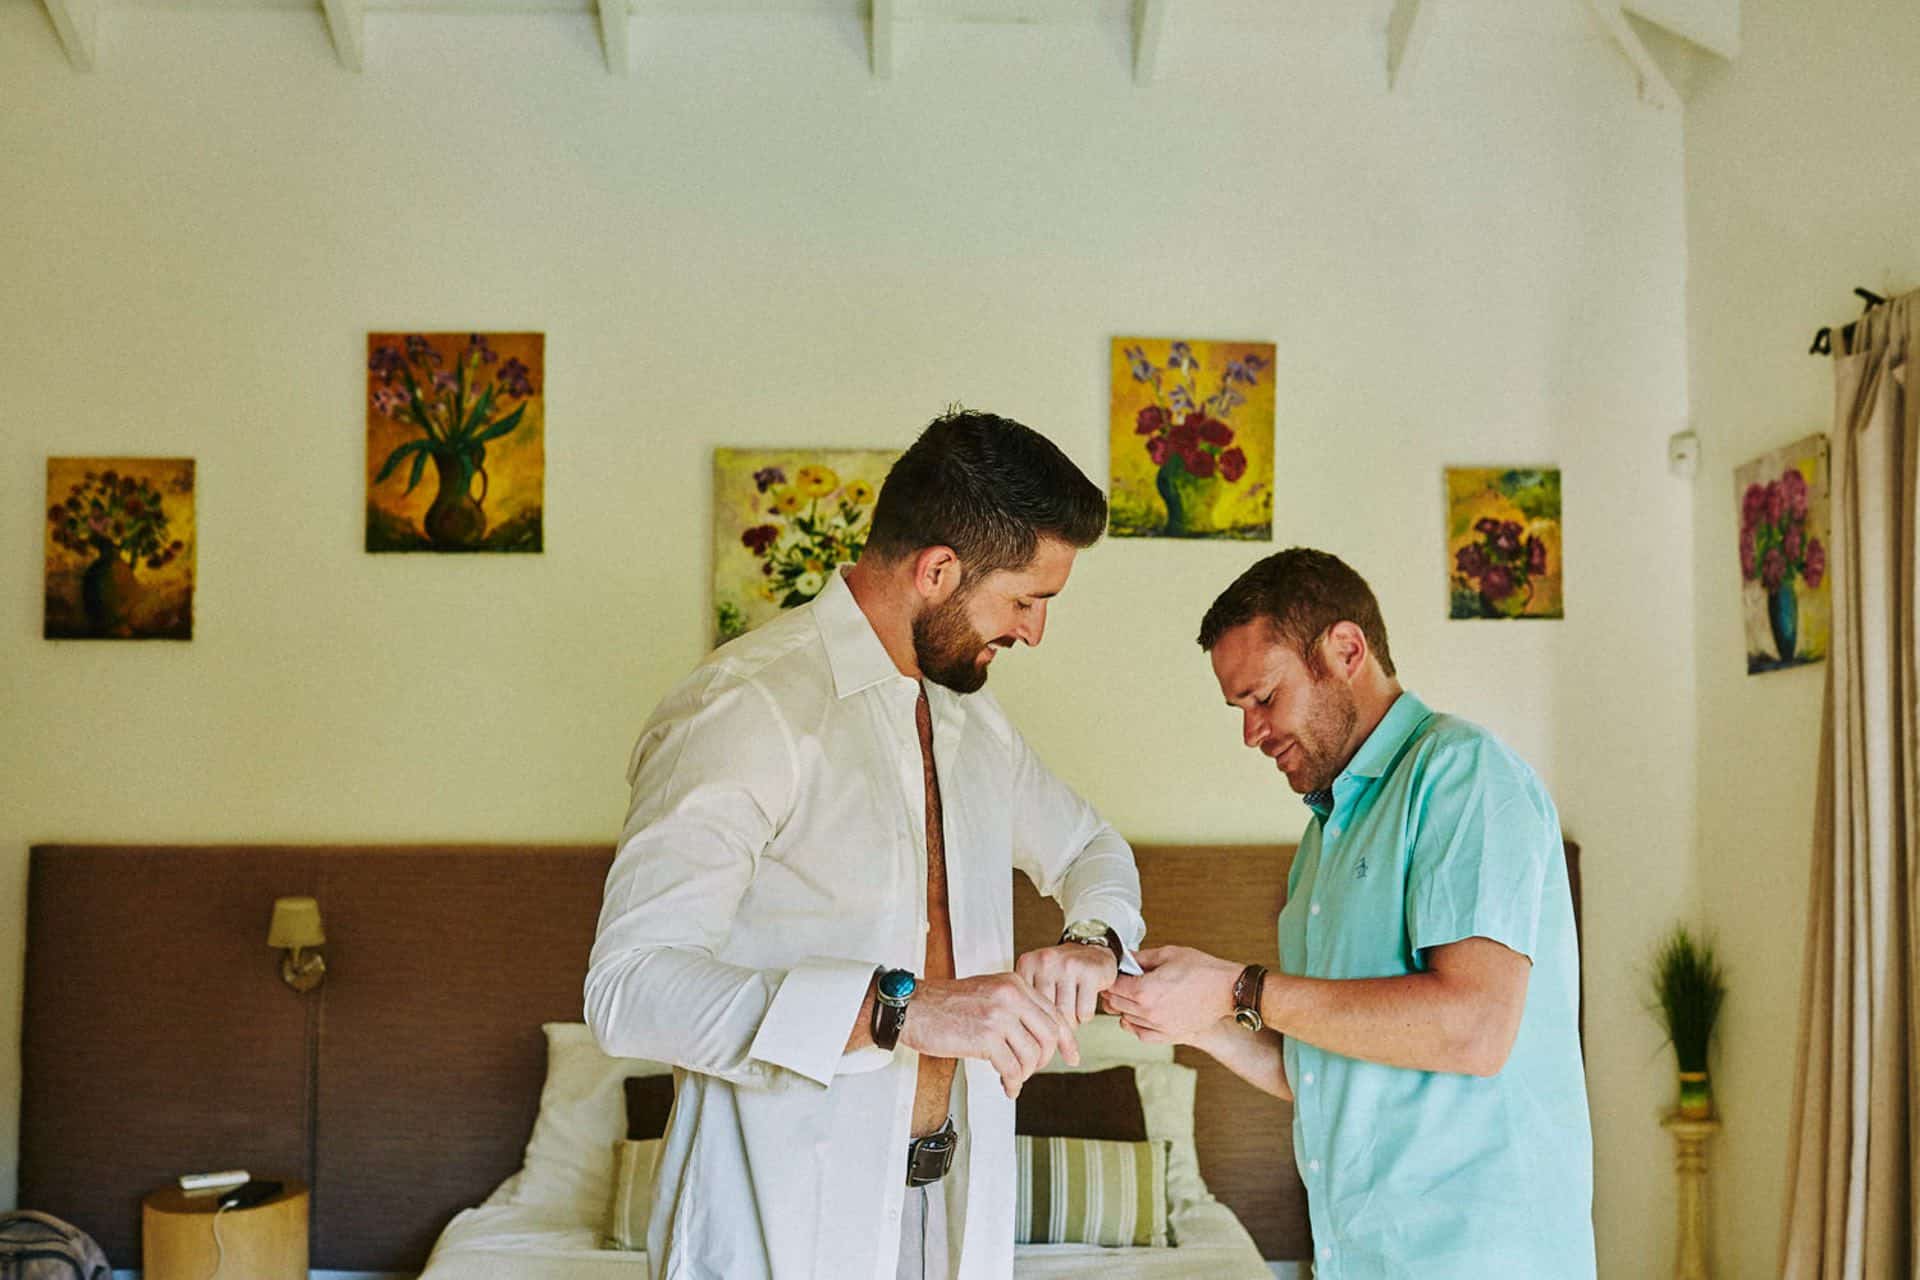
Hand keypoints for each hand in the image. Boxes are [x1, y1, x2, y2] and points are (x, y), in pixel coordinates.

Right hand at [900, 972, 1079, 1097]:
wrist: (913, 1007)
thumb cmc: (945, 1004)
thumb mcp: (988, 992)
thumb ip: (1015, 1007)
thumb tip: (1038, 1036)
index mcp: (1014, 983)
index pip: (1054, 1013)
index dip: (1066, 1040)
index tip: (1072, 1056)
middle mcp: (1010, 996)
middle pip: (1049, 1035)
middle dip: (1045, 1059)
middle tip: (1032, 1070)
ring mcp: (999, 1016)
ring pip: (1032, 1055)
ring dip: (1025, 1073)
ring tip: (1013, 1078)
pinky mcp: (985, 1038)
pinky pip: (1012, 1068)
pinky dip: (1013, 1083)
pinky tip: (1007, 1087)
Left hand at [1015, 942, 1118, 1025]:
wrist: (1094, 955)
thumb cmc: (1063, 973)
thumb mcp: (1037, 980)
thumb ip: (1025, 1001)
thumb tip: (1023, 1038)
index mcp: (1028, 963)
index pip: (1027, 1008)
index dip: (1037, 1020)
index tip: (1044, 1020)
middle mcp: (1045, 961)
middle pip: (1046, 1013)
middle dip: (1056, 1023)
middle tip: (1062, 1015)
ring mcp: (1068, 965)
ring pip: (1066, 1015)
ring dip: (1072, 1021)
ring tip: (1072, 1008)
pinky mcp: (1089, 972)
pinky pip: (1084, 1013)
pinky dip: (1086, 1016)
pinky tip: (1084, 1002)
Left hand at [1102, 945, 1242, 1044]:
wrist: (1227, 990)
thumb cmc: (1202, 970)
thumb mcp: (1168, 954)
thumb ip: (1142, 957)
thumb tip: (1125, 957)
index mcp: (1145, 990)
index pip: (1113, 986)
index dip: (1109, 977)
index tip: (1112, 972)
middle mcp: (1149, 1012)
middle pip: (1116, 1003)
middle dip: (1114, 991)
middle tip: (1119, 981)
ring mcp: (1159, 1027)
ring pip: (1126, 1019)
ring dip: (1124, 1007)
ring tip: (1132, 995)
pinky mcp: (1170, 1035)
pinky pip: (1141, 1034)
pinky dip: (1135, 1025)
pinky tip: (1139, 1015)